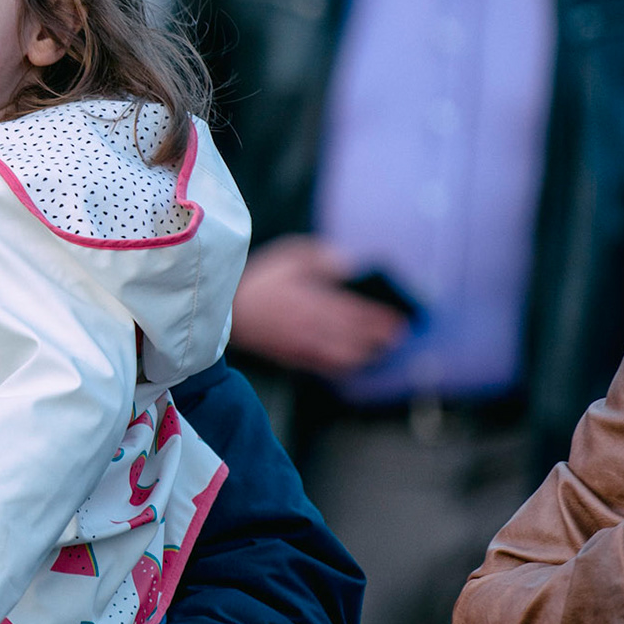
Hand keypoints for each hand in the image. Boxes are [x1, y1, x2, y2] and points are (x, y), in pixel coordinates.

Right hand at [230, 236, 409, 378]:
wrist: (225, 309)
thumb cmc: (258, 280)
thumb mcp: (286, 256)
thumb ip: (317, 257)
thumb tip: (346, 264)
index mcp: (309, 298)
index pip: (352, 309)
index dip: (377, 315)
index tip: (398, 318)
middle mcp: (308, 323)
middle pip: (352, 332)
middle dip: (378, 335)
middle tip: (399, 336)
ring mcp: (301, 343)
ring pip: (342, 353)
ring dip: (364, 352)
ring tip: (380, 350)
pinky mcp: (292, 356)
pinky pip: (323, 366)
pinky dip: (342, 366)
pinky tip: (353, 363)